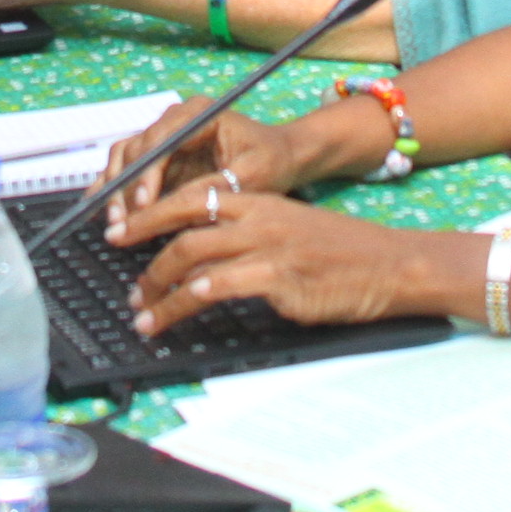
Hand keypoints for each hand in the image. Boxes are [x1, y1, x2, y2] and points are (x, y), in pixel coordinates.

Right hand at [101, 94, 360, 240]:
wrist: (282, 156)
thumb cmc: (272, 161)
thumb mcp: (251, 177)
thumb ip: (215, 188)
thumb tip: (180, 207)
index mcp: (200, 113)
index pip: (163, 140)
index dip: (148, 173)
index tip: (144, 204)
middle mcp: (177, 117)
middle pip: (137, 147)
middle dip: (125, 185)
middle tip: (122, 222)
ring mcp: (166, 134)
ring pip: (126, 156)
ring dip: (116, 189)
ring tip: (116, 223)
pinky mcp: (162, 154)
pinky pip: (129, 166)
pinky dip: (115, 187)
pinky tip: (105, 210)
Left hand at [126, 192, 434, 338]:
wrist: (389, 265)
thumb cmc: (341, 253)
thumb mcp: (289, 229)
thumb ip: (246, 234)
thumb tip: (198, 259)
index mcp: (259, 199)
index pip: (191, 196)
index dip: (150, 213)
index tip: (122, 230)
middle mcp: (258, 216)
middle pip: (182, 226)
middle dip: (144, 252)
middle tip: (127, 281)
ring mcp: (266, 246)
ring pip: (192, 259)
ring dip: (159, 288)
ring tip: (142, 312)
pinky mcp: (277, 278)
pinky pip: (218, 285)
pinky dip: (187, 300)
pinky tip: (173, 315)